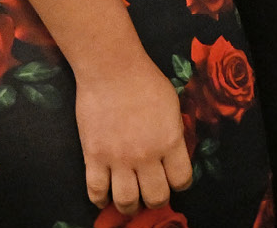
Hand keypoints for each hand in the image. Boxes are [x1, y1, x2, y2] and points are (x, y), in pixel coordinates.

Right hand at [76, 55, 192, 212]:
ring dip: (129, 207)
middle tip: (151, 194)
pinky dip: (100, 200)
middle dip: (156, 200)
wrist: (112, 69)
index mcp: (170, 141)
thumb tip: (175, 153)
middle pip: (156, 197)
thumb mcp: (172, 106)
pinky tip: (104, 198)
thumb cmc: (146, 80)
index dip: (180, 184)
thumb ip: (174, 133)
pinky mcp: (94, 157)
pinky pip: (96, 191)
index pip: (182, 180)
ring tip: (129, 202)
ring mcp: (118, 159)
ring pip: (126, 201)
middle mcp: (146, 155)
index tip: (175, 181)